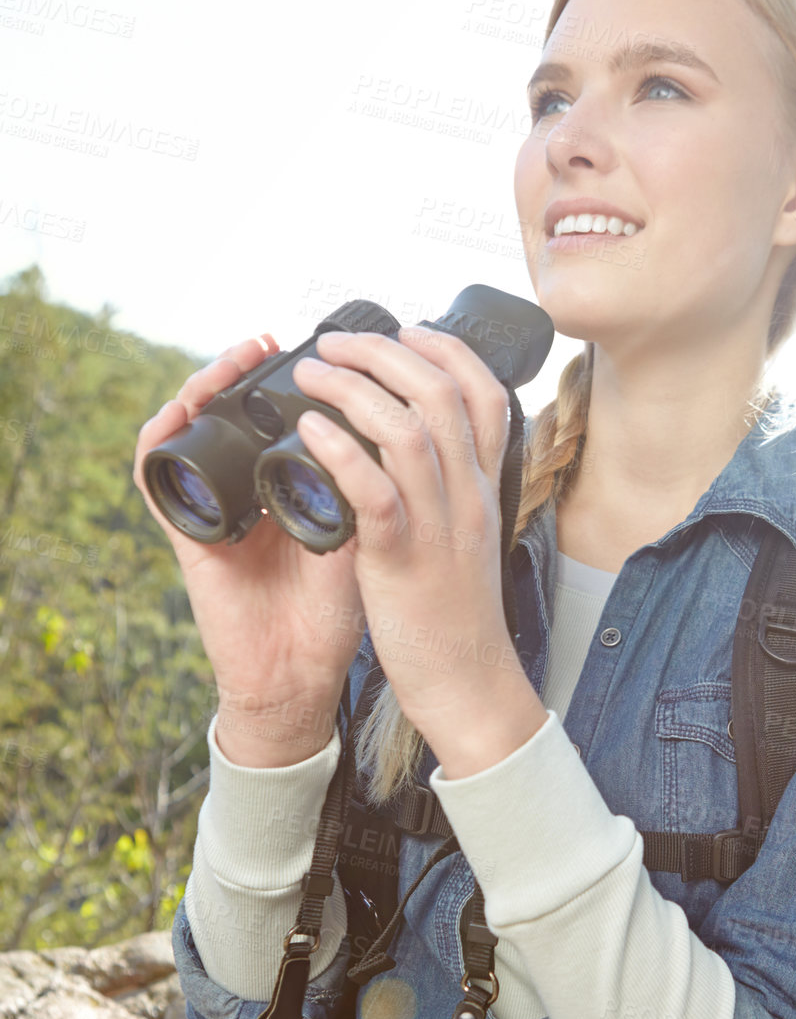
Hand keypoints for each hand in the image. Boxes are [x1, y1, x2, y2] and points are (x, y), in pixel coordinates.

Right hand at [134, 335, 363, 765]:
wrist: (301, 676)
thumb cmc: (334, 612)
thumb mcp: (367, 536)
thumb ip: (381, 488)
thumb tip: (417, 430)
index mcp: (286, 485)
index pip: (277, 415)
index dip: (292, 380)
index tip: (321, 353)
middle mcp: (245, 489)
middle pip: (230, 410)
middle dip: (246, 368)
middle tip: (271, 342)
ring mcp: (213, 507)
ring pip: (190, 427)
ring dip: (205, 386)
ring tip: (235, 361)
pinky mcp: (185, 534)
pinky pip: (154, 475)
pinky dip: (160, 436)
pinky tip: (182, 410)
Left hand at [289, 324, 523, 743]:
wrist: (469, 684)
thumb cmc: (459, 618)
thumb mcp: (468, 540)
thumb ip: (452, 493)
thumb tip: (425, 454)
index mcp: (485, 489)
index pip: (486, 394)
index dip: (445, 351)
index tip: (405, 332)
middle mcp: (468, 497)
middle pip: (440, 393)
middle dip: (384, 352)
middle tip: (334, 343)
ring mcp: (438, 525)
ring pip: (407, 429)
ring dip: (352, 387)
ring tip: (310, 372)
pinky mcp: (402, 558)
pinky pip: (374, 490)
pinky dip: (339, 450)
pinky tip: (308, 430)